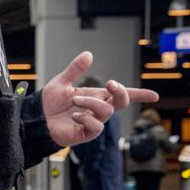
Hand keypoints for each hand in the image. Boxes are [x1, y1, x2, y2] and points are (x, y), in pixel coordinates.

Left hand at [41, 51, 158, 146]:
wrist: (35, 118)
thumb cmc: (49, 103)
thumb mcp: (61, 82)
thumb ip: (75, 69)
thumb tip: (88, 55)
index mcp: (95, 97)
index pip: (121, 96)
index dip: (138, 95)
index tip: (154, 96)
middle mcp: (97, 110)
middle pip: (121, 102)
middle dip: (121, 92)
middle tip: (111, 84)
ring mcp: (92, 122)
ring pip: (107, 112)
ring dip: (92, 103)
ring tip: (74, 100)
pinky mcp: (84, 134)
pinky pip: (96, 127)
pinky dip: (87, 118)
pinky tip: (75, 115)